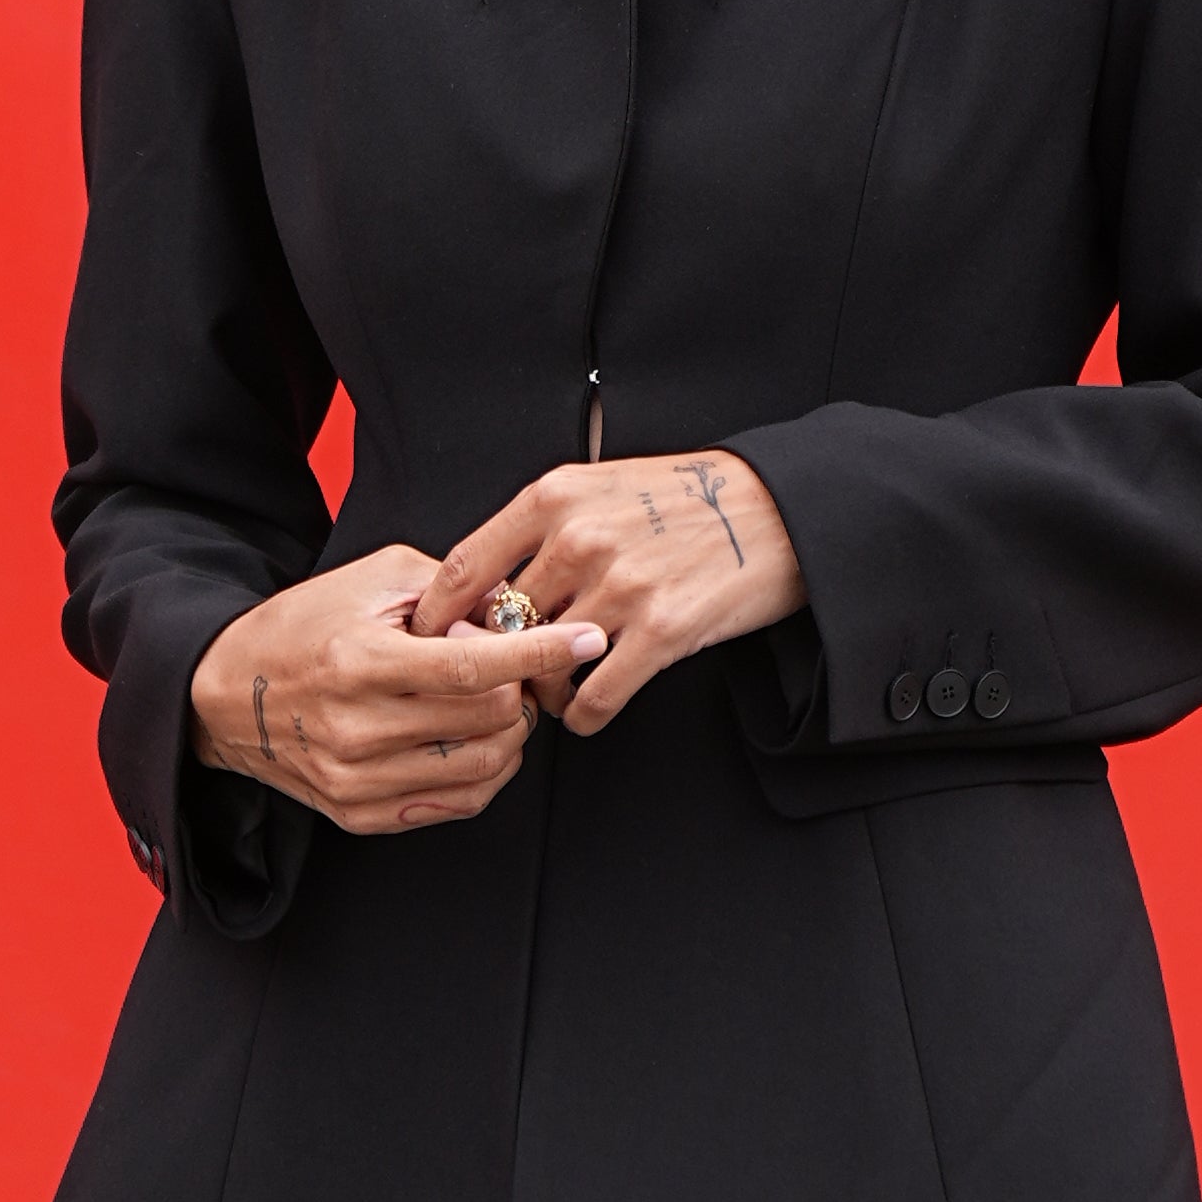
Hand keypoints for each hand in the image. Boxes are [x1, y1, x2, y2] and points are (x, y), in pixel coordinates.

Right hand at [190, 546, 606, 834]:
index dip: (540, 653)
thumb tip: (515, 612)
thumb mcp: (370, 582)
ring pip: (485, 766)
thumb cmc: (303, 627)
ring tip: (494, 702)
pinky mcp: (361, 814)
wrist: (226, 695)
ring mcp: (359, 779)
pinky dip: (485, 770)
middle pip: (491, 719)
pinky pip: (458, 803)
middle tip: (518, 667)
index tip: (587, 638)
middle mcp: (358, 727)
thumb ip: (448, 589)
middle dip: (523, 688)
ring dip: (510, 732)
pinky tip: (473, 739)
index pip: (473, 667)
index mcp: (360, 661)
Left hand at [408, 453, 801, 739]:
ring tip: (553, 692)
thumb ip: (541, 525)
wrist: (775, 509)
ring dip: (542, 691)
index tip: (426, 645)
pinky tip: (587, 712)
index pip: (462, 568)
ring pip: (543, 667)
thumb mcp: (600, 485)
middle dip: (494, 662)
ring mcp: (621, 587)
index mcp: (554, 497)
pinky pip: (595, 697)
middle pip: (500, 626)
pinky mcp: (662, 631)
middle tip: (497, 681)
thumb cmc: (683, 498)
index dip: (435, 618)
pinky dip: (583, 716)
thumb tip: (482, 582)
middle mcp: (579, 538)